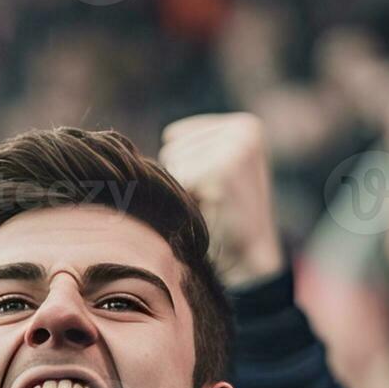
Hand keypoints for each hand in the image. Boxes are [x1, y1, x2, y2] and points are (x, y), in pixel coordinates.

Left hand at [159, 112, 283, 287]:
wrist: (250, 261)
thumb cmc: (224, 219)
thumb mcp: (211, 170)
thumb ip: (189, 149)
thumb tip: (138, 143)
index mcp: (245, 126)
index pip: (175, 137)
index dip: (185, 172)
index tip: (214, 192)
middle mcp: (244, 131)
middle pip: (172, 149)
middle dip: (185, 180)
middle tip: (214, 204)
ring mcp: (236, 148)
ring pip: (173, 165)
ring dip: (186, 192)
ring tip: (214, 208)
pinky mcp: (224, 170)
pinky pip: (178, 181)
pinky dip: (186, 202)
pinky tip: (211, 213)